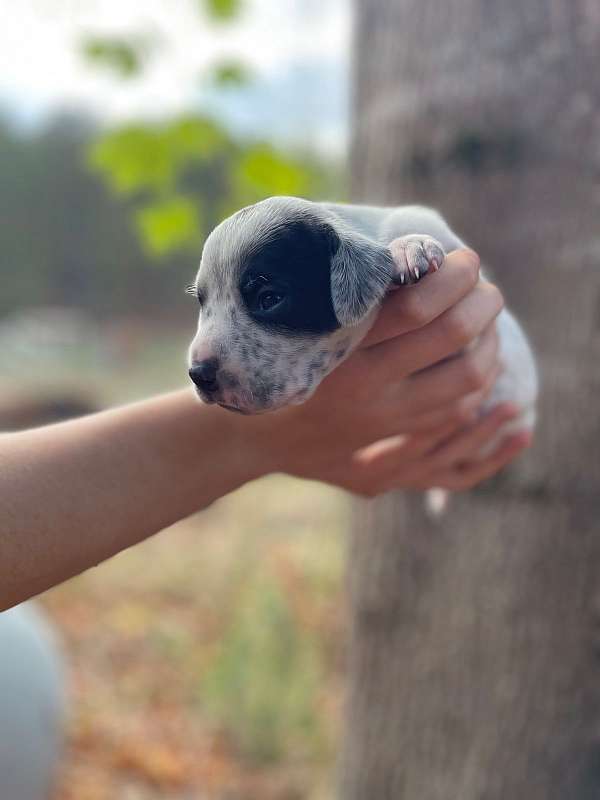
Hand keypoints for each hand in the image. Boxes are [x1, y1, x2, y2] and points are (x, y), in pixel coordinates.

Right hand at [266, 249, 531, 495]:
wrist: (255, 435)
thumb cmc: (277, 358)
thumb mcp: (302, 319)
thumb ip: (352, 289)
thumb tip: (415, 252)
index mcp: (341, 345)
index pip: (419, 304)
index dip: (454, 275)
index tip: (462, 259)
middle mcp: (367, 383)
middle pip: (454, 335)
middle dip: (483, 302)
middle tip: (485, 286)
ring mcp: (386, 414)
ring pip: (469, 376)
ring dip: (491, 341)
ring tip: (485, 320)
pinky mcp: (396, 433)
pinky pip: (459, 407)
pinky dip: (480, 377)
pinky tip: (475, 357)